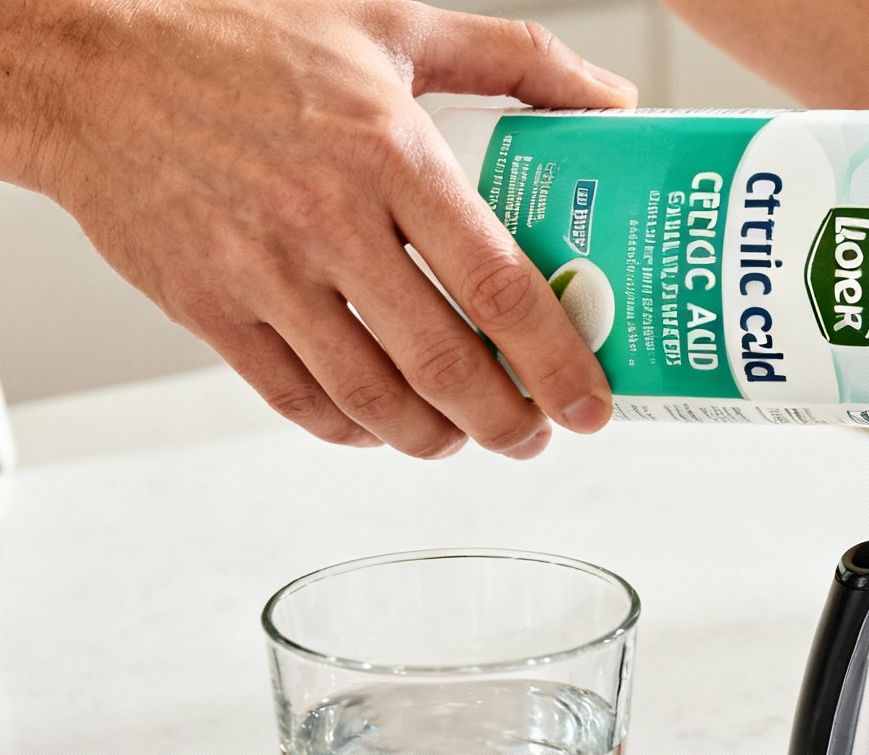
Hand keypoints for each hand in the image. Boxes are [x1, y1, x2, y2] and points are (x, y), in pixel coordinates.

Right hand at [0, 0, 635, 456]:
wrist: (94, 66)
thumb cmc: (245, 41)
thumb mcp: (393, 23)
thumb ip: (517, 58)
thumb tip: (613, 104)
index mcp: (390, 152)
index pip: (497, 284)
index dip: (555, 360)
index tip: (589, 403)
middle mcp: (328, 220)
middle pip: (442, 362)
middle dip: (506, 421)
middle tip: (535, 434)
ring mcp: (262, 272)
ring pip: (371, 397)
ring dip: (435, 438)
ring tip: (468, 437)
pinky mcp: (206, 308)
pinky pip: (295, 399)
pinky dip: (352, 429)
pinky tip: (385, 424)